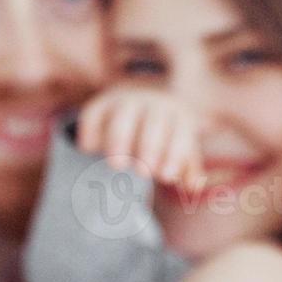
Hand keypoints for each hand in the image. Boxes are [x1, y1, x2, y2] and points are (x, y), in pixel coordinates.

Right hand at [77, 87, 205, 189]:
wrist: (143, 95)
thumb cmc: (166, 132)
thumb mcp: (180, 144)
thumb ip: (187, 166)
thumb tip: (193, 186)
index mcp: (177, 114)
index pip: (180, 132)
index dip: (174, 154)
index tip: (166, 176)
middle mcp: (152, 103)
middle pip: (152, 123)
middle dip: (148, 146)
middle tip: (142, 172)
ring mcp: (124, 101)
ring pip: (122, 116)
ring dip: (119, 139)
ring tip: (117, 165)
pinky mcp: (99, 104)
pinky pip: (93, 114)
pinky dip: (90, 130)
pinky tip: (89, 149)